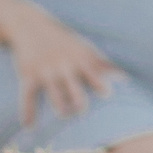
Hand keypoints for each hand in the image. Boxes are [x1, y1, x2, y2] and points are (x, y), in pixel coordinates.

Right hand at [0, 1, 120, 124]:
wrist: (30, 25)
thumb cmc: (64, 42)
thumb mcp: (83, 48)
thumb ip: (102, 64)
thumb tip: (125, 79)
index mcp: (79, 60)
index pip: (94, 74)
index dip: (100, 85)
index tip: (106, 94)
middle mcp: (63, 66)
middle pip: (74, 88)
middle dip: (79, 101)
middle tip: (83, 111)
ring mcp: (45, 71)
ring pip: (54, 95)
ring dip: (59, 109)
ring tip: (64, 118)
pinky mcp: (28, 75)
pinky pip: (27, 96)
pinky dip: (27, 111)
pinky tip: (28, 126)